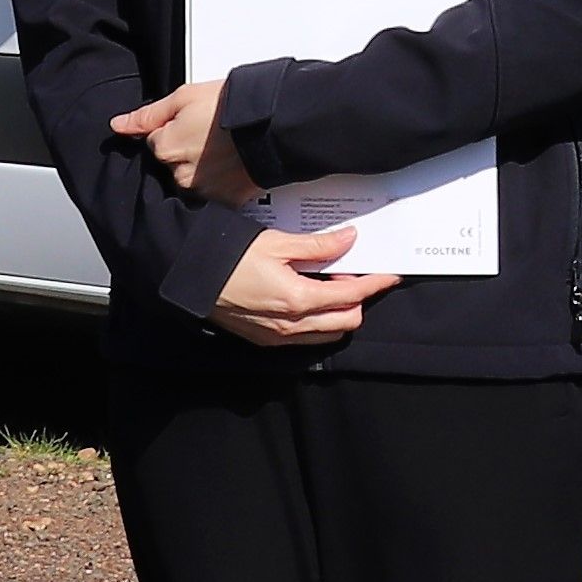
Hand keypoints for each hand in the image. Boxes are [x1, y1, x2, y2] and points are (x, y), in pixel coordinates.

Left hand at [108, 80, 262, 204]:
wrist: (273, 124)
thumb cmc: (232, 107)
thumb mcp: (185, 96)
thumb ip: (148, 115)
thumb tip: (119, 125)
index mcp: (166, 148)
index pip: (155, 142)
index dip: (173, 129)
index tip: (192, 122)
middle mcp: (180, 174)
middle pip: (172, 164)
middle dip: (186, 151)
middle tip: (210, 134)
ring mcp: (203, 190)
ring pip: (192, 180)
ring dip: (202, 168)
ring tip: (224, 149)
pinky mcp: (226, 201)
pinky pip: (214, 194)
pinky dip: (220, 182)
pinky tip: (232, 165)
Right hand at [209, 226, 393, 346]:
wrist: (191, 279)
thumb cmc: (231, 256)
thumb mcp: (277, 243)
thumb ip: (318, 246)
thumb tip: (350, 240)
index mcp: (298, 300)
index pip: (351, 297)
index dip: (374, 284)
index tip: (390, 274)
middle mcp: (292, 327)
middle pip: (346, 322)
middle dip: (358, 299)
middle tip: (348, 271)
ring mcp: (278, 338)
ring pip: (328, 333)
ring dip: (339, 312)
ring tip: (329, 282)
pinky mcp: (266, 341)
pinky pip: (306, 338)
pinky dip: (319, 321)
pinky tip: (310, 296)